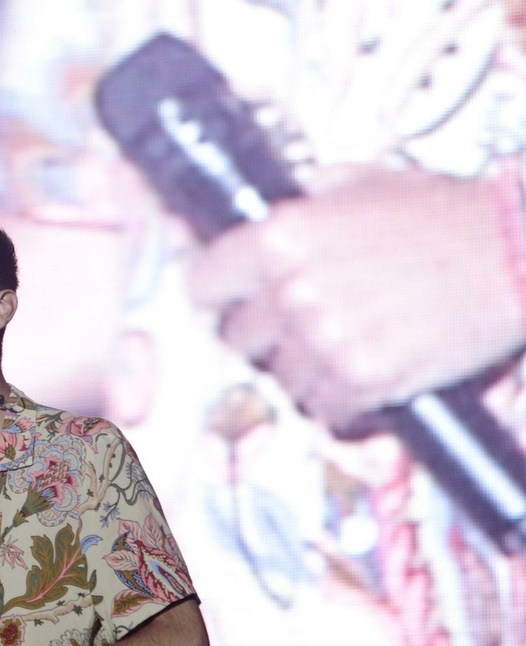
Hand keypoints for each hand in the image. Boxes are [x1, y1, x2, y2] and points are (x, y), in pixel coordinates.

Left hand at [187, 167, 525, 431]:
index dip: (222, 294)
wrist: (517, 251)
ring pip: (282, 378)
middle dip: (269, 333)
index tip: (235, 300)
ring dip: (310, 369)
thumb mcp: (364, 182)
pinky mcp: (360, 379)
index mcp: (283, 236)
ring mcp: (323, 339)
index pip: (204, 284)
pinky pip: (326, 408)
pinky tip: (371, 371)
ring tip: (352, 342)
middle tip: (306, 322)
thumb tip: (260, 216)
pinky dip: (345, 400)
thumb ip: (303, 203)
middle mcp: (292, 289)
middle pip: (240, 338)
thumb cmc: (450, 216)